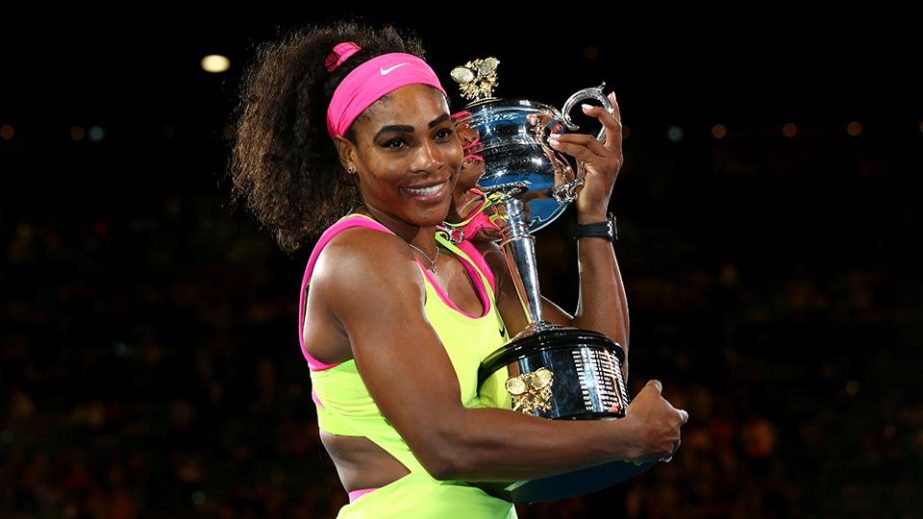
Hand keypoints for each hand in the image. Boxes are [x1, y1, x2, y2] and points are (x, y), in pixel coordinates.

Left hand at [548, 91, 623, 220]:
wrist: (591, 211)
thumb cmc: (585, 192)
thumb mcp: (582, 167)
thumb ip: (577, 152)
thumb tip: (557, 138)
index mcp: (613, 153)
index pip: (616, 128)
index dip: (615, 110)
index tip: (611, 95)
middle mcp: (615, 155)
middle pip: (613, 127)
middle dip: (601, 113)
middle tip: (585, 107)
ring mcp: (611, 161)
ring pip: (590, 140)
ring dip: (569, 138)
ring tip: (553, 138)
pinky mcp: (601, 168)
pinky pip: (582, 152)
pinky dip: (567, 147)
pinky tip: (556, 145)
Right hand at [615, 379, 687, 462]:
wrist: (633, 436)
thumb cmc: (642, 413)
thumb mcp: (648, 392)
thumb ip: (655, 386)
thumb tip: (656, 384)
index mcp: (677, 417)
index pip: (682, 415)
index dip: (675, 413)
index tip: (668, 413)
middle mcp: (676, 433)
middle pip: (674, 431)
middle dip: (665, 429)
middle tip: (651, 425)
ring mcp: (669, 447)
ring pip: (667, 444)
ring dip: (659, 441)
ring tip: (645, 438)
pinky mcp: (659, 457)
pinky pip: (657, 455)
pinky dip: (652, 452)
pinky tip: (643, 448)